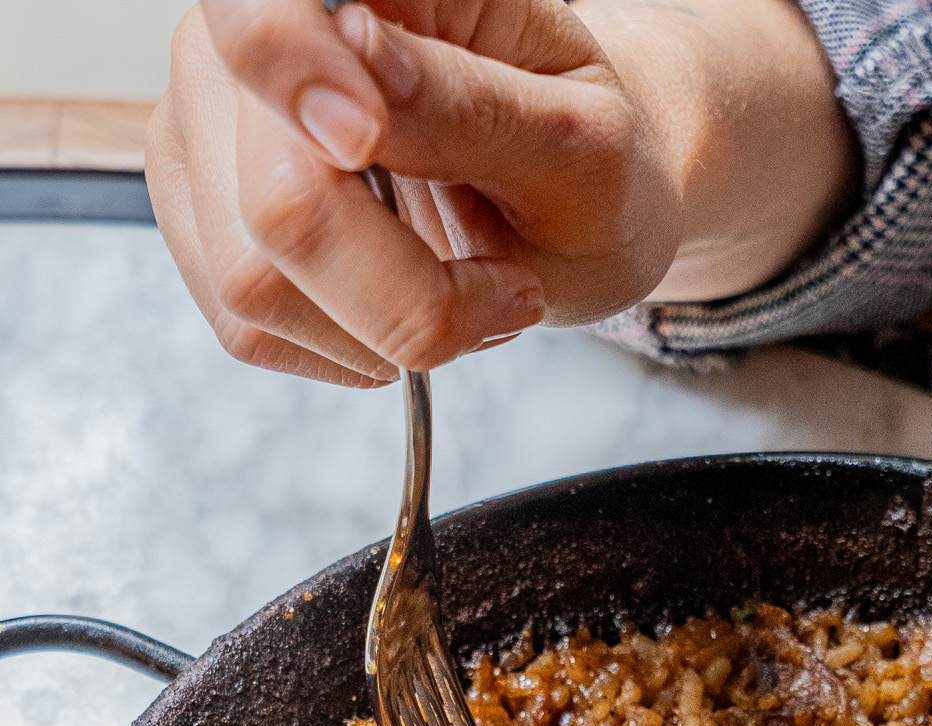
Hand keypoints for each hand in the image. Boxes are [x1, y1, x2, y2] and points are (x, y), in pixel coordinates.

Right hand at [146, 0, 856, 387]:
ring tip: (463, 301)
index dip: (294, 77)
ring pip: (255, 283)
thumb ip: (466, 103)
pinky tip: (402, 312)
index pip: (259, 15)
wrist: (575, 205)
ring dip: (380, 327)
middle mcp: (256, 47)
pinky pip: (248, 327)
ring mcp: (215, 138)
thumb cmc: (583, 155)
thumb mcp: (573, 136)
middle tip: (504, 290)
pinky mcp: (208, 226)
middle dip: (401, 286)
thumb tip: (361, 62)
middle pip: (275, 199)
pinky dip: (346, 346)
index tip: (364, 141)